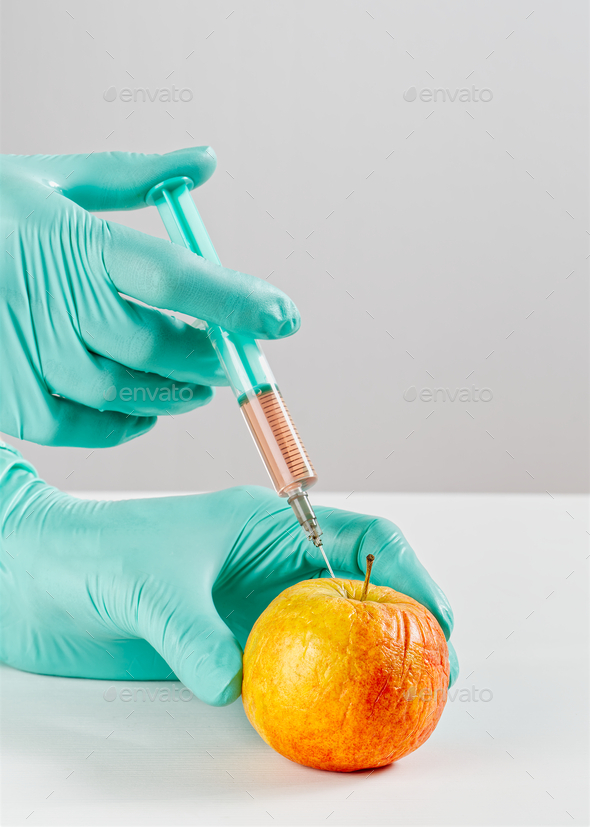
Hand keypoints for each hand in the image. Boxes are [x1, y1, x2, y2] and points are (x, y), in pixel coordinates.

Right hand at [0, 148, 299, 446]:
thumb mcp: (52, 178)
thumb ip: (134, 175)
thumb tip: (207, 159)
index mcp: (70, 239)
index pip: (172, 274)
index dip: (235, 299)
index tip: (286, 316)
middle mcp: (48, 298)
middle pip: (157, 342)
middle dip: (211, 354)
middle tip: (241, 352)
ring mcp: (23, 352)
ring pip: (126, 391)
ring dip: (178, 391)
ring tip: (200, 382)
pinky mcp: (7, 398)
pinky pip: (83, 427)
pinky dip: (126, 424)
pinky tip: (146, 409)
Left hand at [0, 445, 457, 704]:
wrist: (43, 580)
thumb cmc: (93, 557)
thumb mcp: (149, 585)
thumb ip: (193, 632)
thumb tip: (236, 683)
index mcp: (268, 524)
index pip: (363, 536)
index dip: (409, 573)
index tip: (436, 618)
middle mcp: (272, 565)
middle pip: (362, 591)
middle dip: (406, 627)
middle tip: (433, 676)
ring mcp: (255, 607)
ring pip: (335, 633)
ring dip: (371, 664)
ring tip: (400, 705)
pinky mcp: (233, 646)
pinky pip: (293, 671)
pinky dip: (320, 693)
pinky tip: (331, 720)